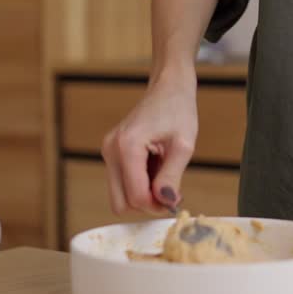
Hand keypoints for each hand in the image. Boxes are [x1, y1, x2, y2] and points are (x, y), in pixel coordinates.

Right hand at [101, 70, 197, 214]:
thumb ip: (172, 177)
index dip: (156, 206)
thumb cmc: (178, 110)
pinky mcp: (112, 153)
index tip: (176, 199)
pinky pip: (122, 183)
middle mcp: (111, 150)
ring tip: (164, 174)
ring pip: (119, 196)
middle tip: (170, 191)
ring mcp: (108, 151)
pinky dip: (139, 184)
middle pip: (120, 203)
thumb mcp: (183, 145)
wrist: (168, 87)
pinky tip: (156, 167)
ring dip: (143, 194)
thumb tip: (166, 203)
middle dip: (146, 204)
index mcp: (127, 146)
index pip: (135, 196)